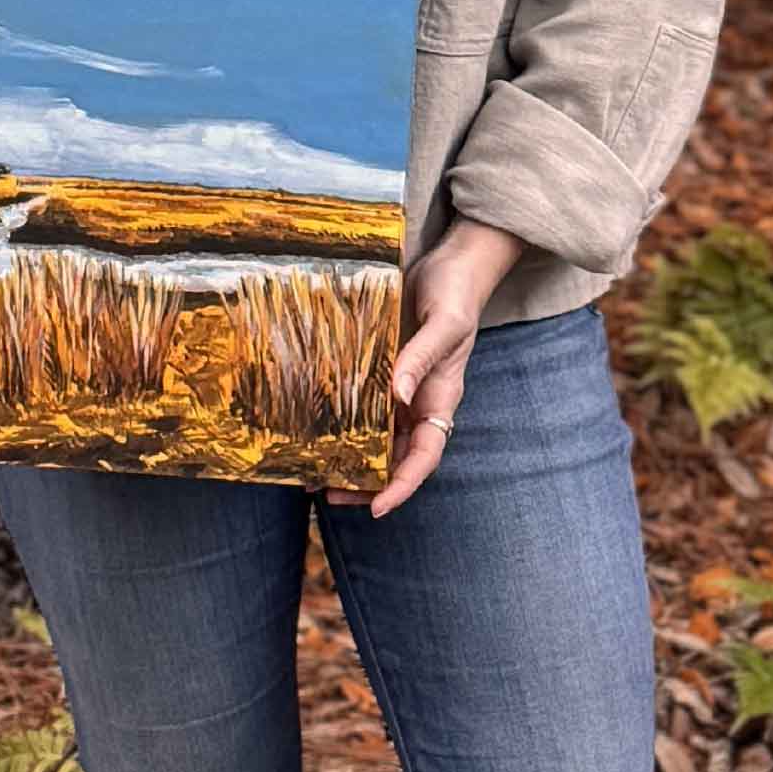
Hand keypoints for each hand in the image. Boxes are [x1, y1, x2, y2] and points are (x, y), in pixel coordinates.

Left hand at [324, 216, 526, 519]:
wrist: (452, 264)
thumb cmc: (457, 293)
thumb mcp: (444, 325)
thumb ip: (420, 358)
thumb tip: (397, 396)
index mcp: (441, 399)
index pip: (425, 456)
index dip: (402, 485)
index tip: (377, 507)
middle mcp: (419, 401)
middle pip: (396, 456)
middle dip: (368, 482)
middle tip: (331, 494)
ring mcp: (400, 387)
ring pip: (376, 435)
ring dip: (351, 455)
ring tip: (315, 472)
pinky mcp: (381, 368)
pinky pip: (361, 402)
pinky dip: (342, 418)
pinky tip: (316, 424)